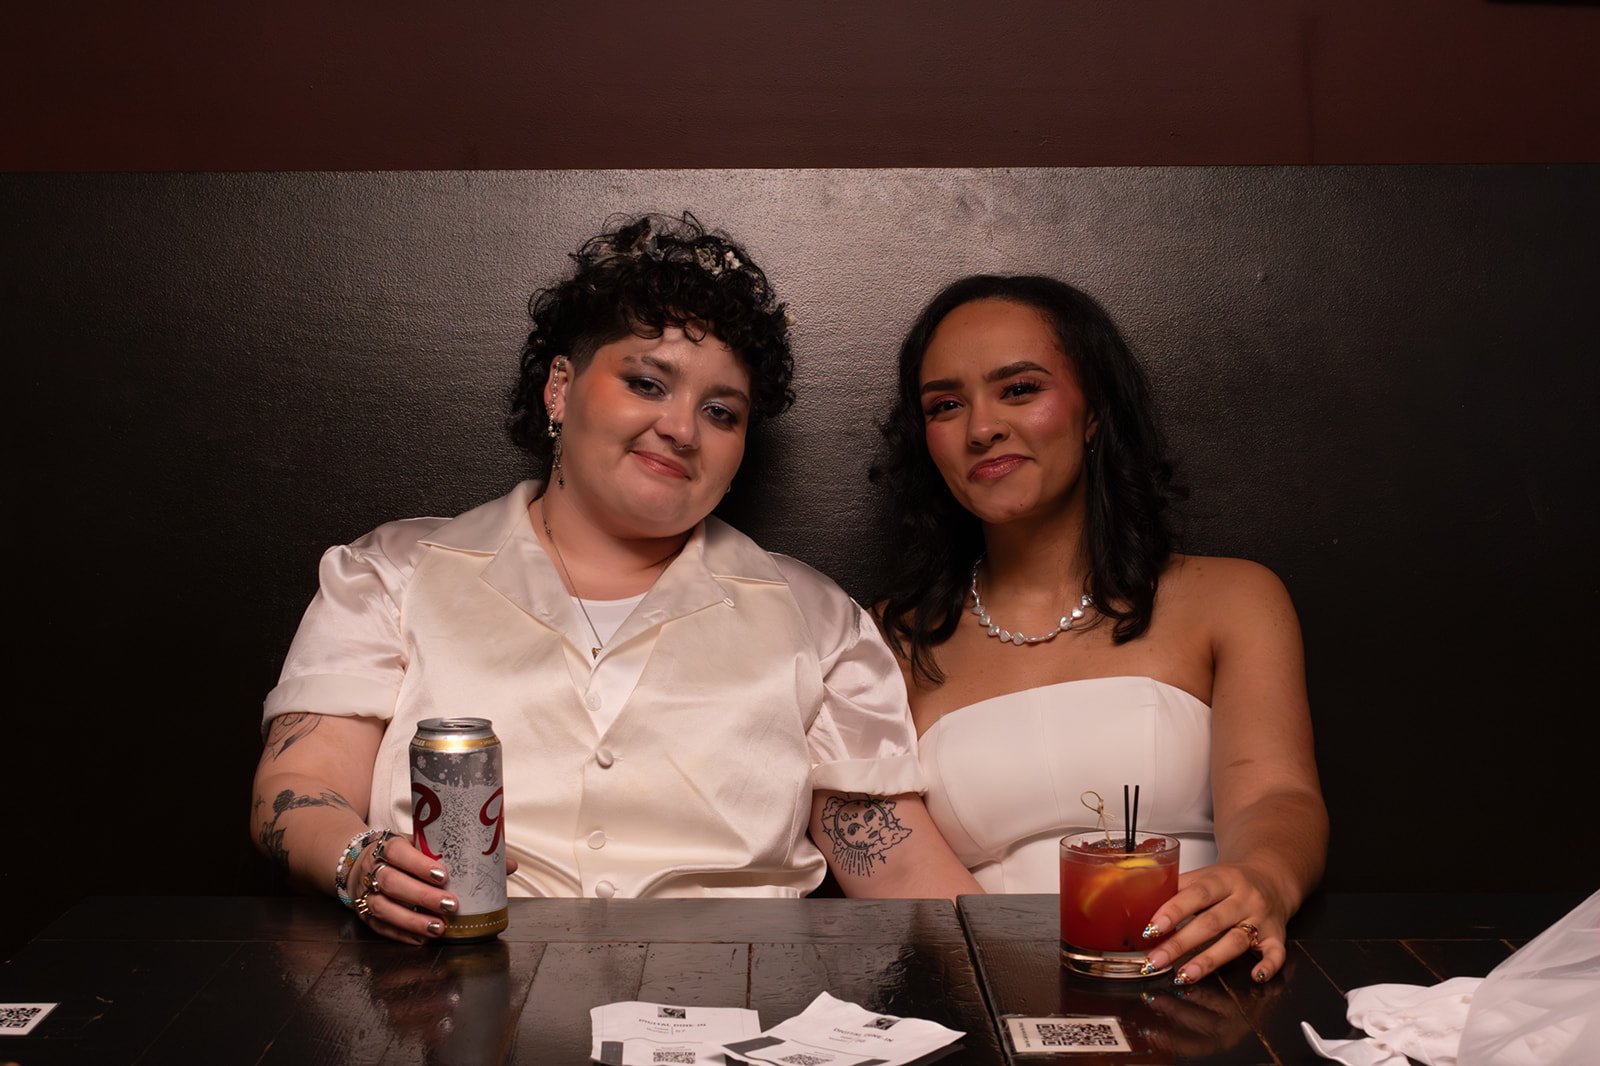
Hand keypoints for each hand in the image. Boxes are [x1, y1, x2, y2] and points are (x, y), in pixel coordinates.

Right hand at [349, 839, 521, 945]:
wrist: (358, 860)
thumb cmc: (402, 854)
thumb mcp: (422, 845)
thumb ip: (460, 853)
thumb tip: (508, 865)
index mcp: (389, 846)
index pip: (399, 852)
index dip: (419, 864)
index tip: (444, 875)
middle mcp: (374, 869)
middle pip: (392, 882)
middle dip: (422, 895)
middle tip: (451, 905)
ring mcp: (365, 893)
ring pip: (384, 907)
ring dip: (412, 920)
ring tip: (438, 929)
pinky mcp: (364, 914)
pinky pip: (380, 926)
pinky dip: (401, 934)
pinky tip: (421, 940)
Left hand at [1139, 861, 1287, 984]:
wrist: (1272, 875)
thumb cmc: (1231, 880)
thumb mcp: (1207, 875)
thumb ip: (1179, 888)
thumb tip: (1141, 903)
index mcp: (1222, 879)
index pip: (1195, 894)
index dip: (1173, 911)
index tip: (1151, 928)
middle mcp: (1243, 898)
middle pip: (1210, 922)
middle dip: (1180, 943)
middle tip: (1156, 961)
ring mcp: (1261, 918)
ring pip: (1235, 941)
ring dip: (1209, 960)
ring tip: (1185, 975)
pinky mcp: (1277, 935)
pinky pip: (1277, 952)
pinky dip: (1268, 966)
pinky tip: (1255, 977)